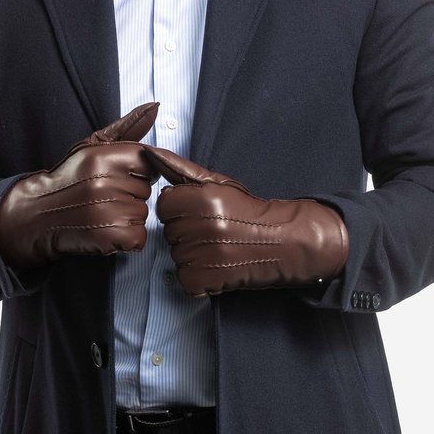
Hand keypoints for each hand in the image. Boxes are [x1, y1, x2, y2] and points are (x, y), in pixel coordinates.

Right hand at [0, 103, 158, 267]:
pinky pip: (138, 237)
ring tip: (102, 213)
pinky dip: (127, 238)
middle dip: (131, 195)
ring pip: (143, 214)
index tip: (117, 177)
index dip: (136, 171)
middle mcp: (105, 183)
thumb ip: (127, 127)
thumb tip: (154, 106)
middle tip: (104, 197)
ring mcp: (107, 211)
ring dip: (128, 217)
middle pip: (146, 190)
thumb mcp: (91, 147)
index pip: (148, 162)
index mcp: (102, 157)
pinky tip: (106, 231)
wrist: (35, 215)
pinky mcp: (108, 237)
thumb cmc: (68, 179)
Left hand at [143, 147, 348, 296]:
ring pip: (175, 255)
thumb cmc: (249, 212)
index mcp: (203, 199)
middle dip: (185, 231)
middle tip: (212, 231)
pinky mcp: (206, 280)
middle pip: (169, 231)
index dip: (179, 209)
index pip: (164, 205)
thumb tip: (150, 152)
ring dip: (191, 254)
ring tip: (215, 248)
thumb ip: (181, 169)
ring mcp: (204, 256)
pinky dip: (196, 277)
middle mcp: (203, 226)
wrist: (283, 242)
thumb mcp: (219, 184)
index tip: (199, 212)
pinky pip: (184, 279)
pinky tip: (215, 265)